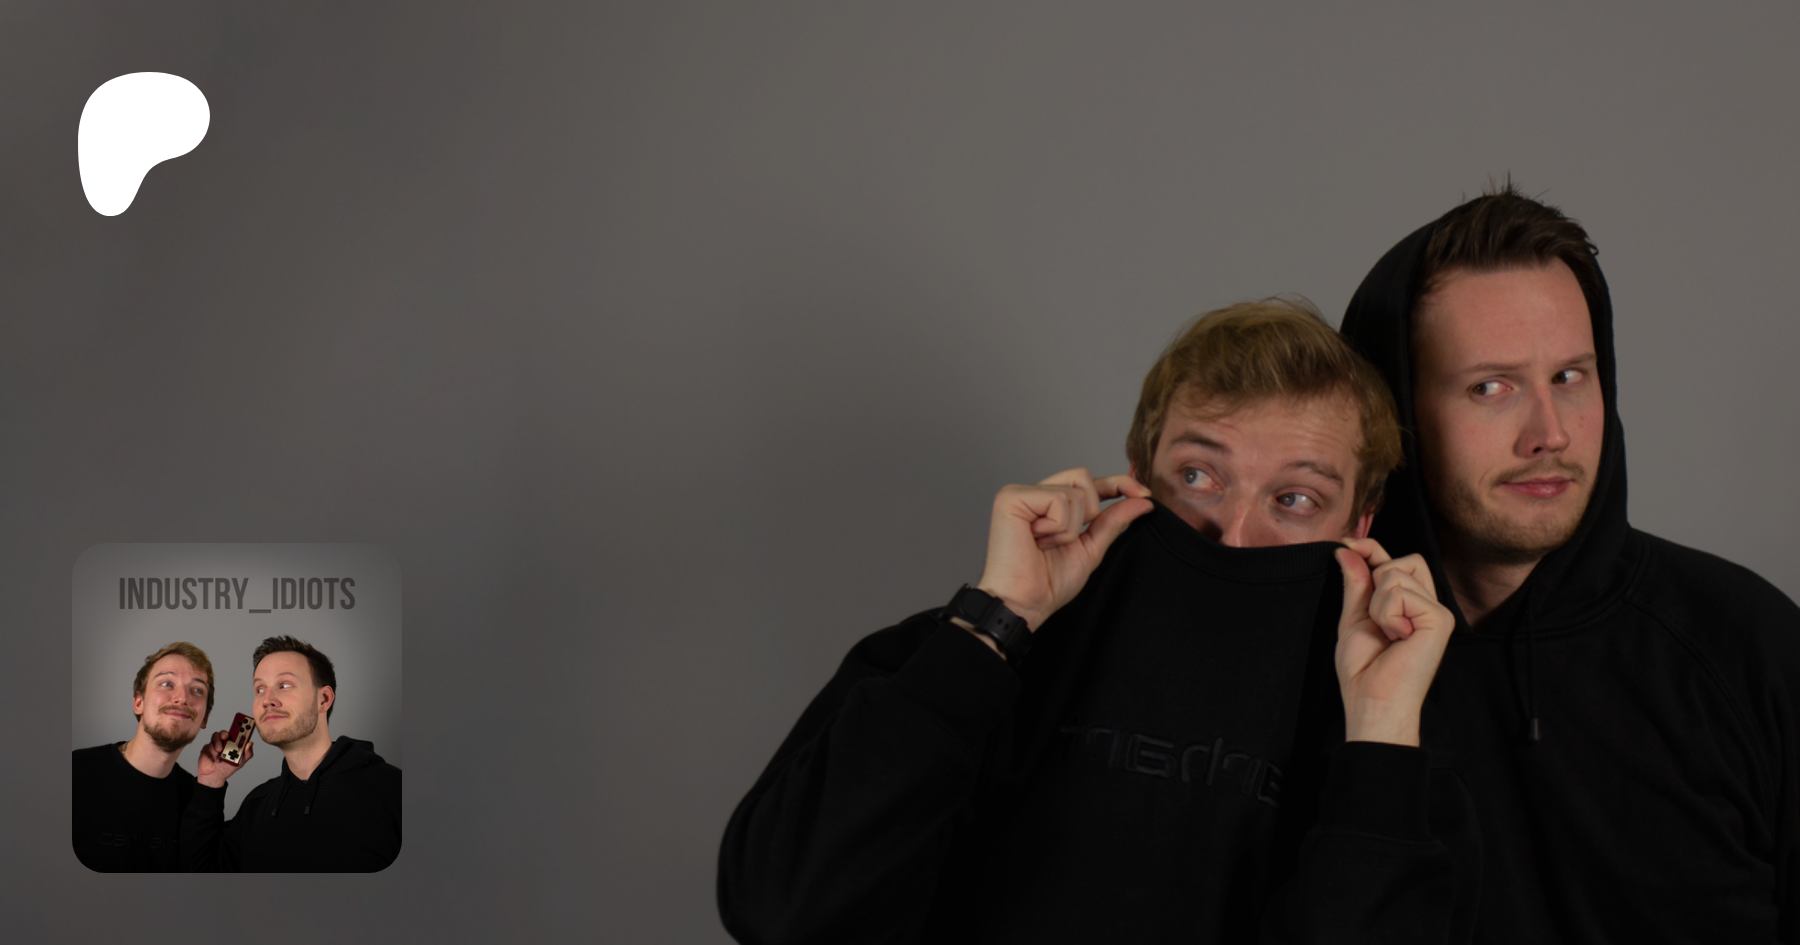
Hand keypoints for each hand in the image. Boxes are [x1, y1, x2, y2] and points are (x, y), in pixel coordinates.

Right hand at [195, 728, 252, 788]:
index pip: (236, 733)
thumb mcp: (241, 762)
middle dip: (225, 732)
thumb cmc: (227, 768)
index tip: (241, 725)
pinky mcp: (207, 748)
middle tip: (226, 736)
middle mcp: (224, 742)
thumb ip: (247, 753)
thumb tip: (250, 743)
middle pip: (224, 732)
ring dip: (218, 742)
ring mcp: (215, 744)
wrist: (215, 776)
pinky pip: (209, 745)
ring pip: (216, 735)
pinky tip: (216, 758)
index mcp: (233, 744)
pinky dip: (213, 752)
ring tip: (220, 751)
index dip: (239, 728)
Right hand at [973, 468, 1153, 635]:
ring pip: (1074, 491)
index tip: (1144, 495)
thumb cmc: (1047, 583)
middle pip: (1082, 476)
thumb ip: (1113, 521)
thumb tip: (1142, 501)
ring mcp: (1020, 493)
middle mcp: (1034, 493)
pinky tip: (1038, 540)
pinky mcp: (1011, 498)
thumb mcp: (1090, 549)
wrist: (1024, 604)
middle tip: (1067, 540)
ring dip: (1070, 528)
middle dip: (1089, 512)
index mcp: (1049, 504)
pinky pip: (1058, 499)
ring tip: (1047, 545)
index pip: (1089, 482)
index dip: (1117, 483)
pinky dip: (1057, 527)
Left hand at [1334, 538, 1455, 746]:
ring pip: (1397, 574)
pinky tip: (1397, 637)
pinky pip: (1401, 592)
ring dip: (1377, 604)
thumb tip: (1348, 549)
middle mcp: (1428, 604)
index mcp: (1409, 604)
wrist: (1372, 700)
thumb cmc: (1364, 669)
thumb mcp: (1354, 617)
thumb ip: (1355, 583)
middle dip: (1377, 580)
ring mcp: (1437, 611)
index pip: (1395, 560)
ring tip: (1387, 633)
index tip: (1346, 545)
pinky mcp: (1440, 619)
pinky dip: (1387, 614)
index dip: (1371, 548)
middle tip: (1376, 618)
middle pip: (1405, 559)